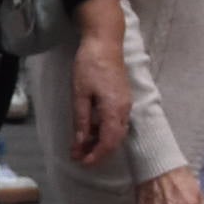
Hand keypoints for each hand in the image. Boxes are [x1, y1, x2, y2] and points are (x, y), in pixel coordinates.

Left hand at [70, 21, 132, 165]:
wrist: (105, 41)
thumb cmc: (90, 64)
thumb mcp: (80, 93)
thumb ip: (81, 120)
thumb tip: (80, 143)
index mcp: (115, 109)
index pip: (109, 142)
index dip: (97, 155)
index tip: (83, 163)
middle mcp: (124, 109)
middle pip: (114, 139)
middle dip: (97, 151)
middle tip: (77, 156)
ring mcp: (125, 103)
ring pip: (115, 131)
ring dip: (99, 141)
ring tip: (79, 145)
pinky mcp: (122, 98)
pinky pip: (115, 121)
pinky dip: (102, 129)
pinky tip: (89, 130)